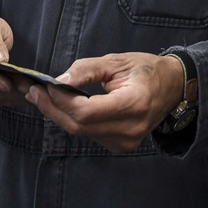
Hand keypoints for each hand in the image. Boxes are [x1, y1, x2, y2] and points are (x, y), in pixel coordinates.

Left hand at [24, 52, 182, 152]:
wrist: (173, 87)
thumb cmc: (147, 70)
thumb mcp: (118, 61)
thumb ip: (87, 69)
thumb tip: (59, 79)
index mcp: (134, 103)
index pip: (87, 111)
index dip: (62, 100)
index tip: (46, 86)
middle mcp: (131, 128)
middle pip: (80, 125)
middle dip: (53, 108)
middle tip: (35, 92)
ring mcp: (127, 141)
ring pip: (81, 132)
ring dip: (60, 115)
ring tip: (45, 96)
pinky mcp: (121, 146)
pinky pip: (90, 135)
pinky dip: (75, 121)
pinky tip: (65, 107)